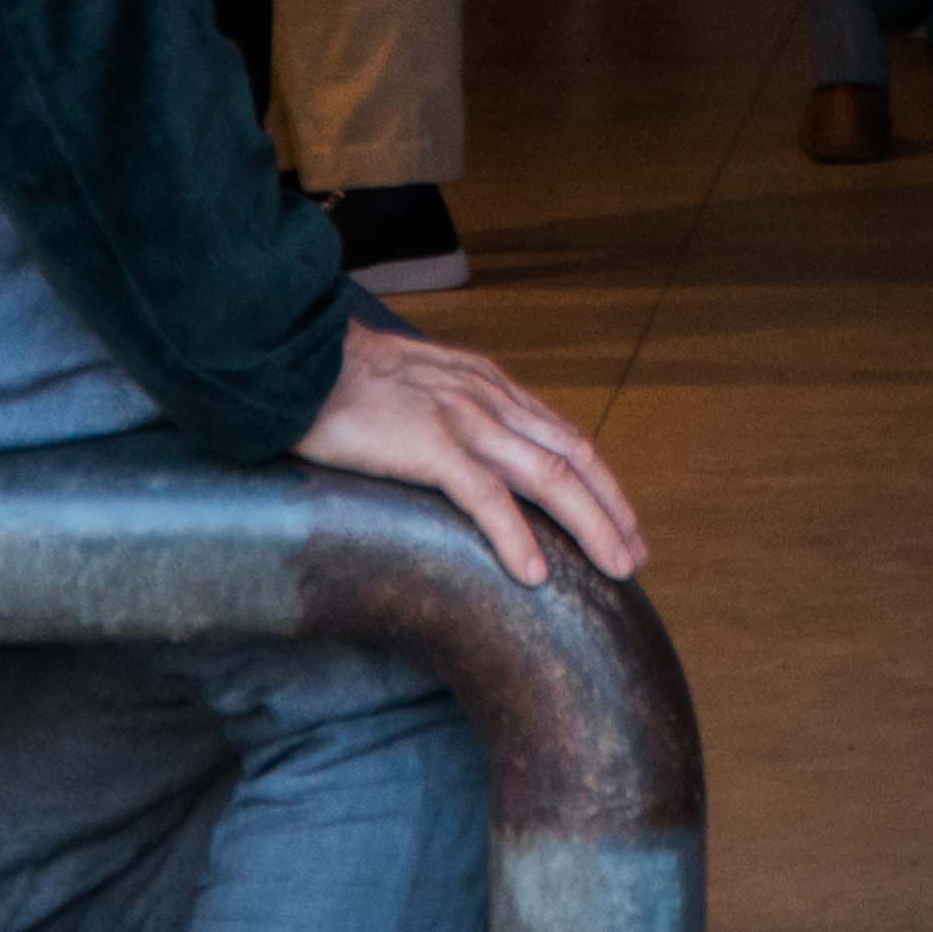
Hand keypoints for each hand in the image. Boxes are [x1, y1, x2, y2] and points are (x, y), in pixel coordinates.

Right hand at [292, 321, 645, 587]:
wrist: (298, 357)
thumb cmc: (346, 378)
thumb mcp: (421, 384)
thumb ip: (455, 410)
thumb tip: (471, 454)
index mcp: (488, 386)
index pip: (564, 436)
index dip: (600, 482)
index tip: (622, 521)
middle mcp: (489, 399)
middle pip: (573, 458)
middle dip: (612, 510)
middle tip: (634, 556)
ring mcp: (464, 420)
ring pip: (548, 478)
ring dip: (590, 527)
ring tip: (614, 568)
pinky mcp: (431, 446)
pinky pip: (486, 498)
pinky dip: (517, 537)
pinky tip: (534, 574)